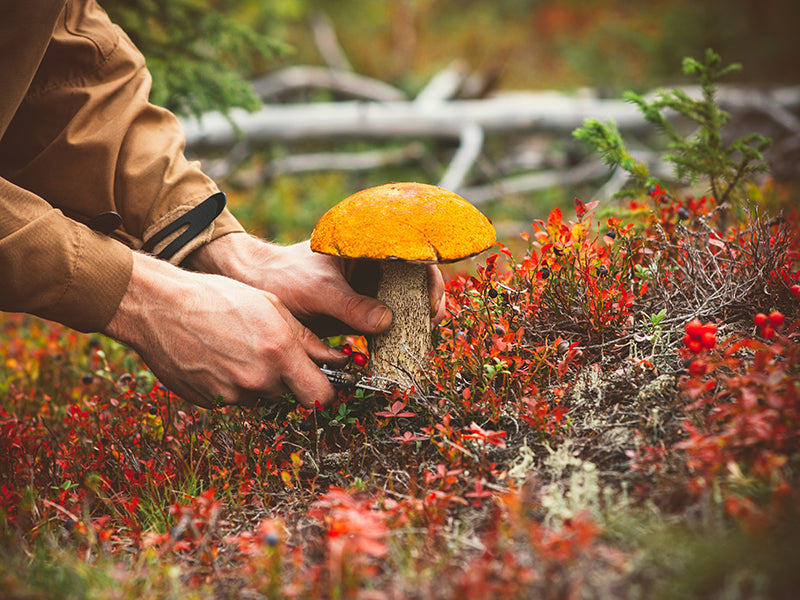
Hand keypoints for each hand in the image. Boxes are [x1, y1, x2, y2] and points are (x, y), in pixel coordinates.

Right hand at [104, 252, 345, 408]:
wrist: (160, 307)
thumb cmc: (218, 297)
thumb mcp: (272, 306)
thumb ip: (308, 339)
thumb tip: (337, 358)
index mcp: (279, 353)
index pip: (321, 396)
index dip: (325, 389)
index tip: (321, 380)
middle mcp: (258, 379)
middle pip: (290, 395)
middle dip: (288, 379)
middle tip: (269, 350)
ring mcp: (232, 394)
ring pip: (261, 397)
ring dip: (258, 380)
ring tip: (238, 348)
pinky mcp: (210, 402)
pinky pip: (234, 398)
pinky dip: (232, 383)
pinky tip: (218, 357)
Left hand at [185, 233, 447, 334]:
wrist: (255, 287)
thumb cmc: (283, 277)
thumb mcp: (318, 291)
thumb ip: (352, 306)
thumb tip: (387, 322)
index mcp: (369, 246)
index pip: (415, 256)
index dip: (430, 278)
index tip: (431, 304)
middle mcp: (374, 265)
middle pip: (415, 282)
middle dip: (426, 304)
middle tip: (428, 327)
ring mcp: (367, 287)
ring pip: (403, 303)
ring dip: (412, 322)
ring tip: (415, 342)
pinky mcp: (359, 309)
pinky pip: (386, 321)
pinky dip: (394, 334)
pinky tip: (396, 349)